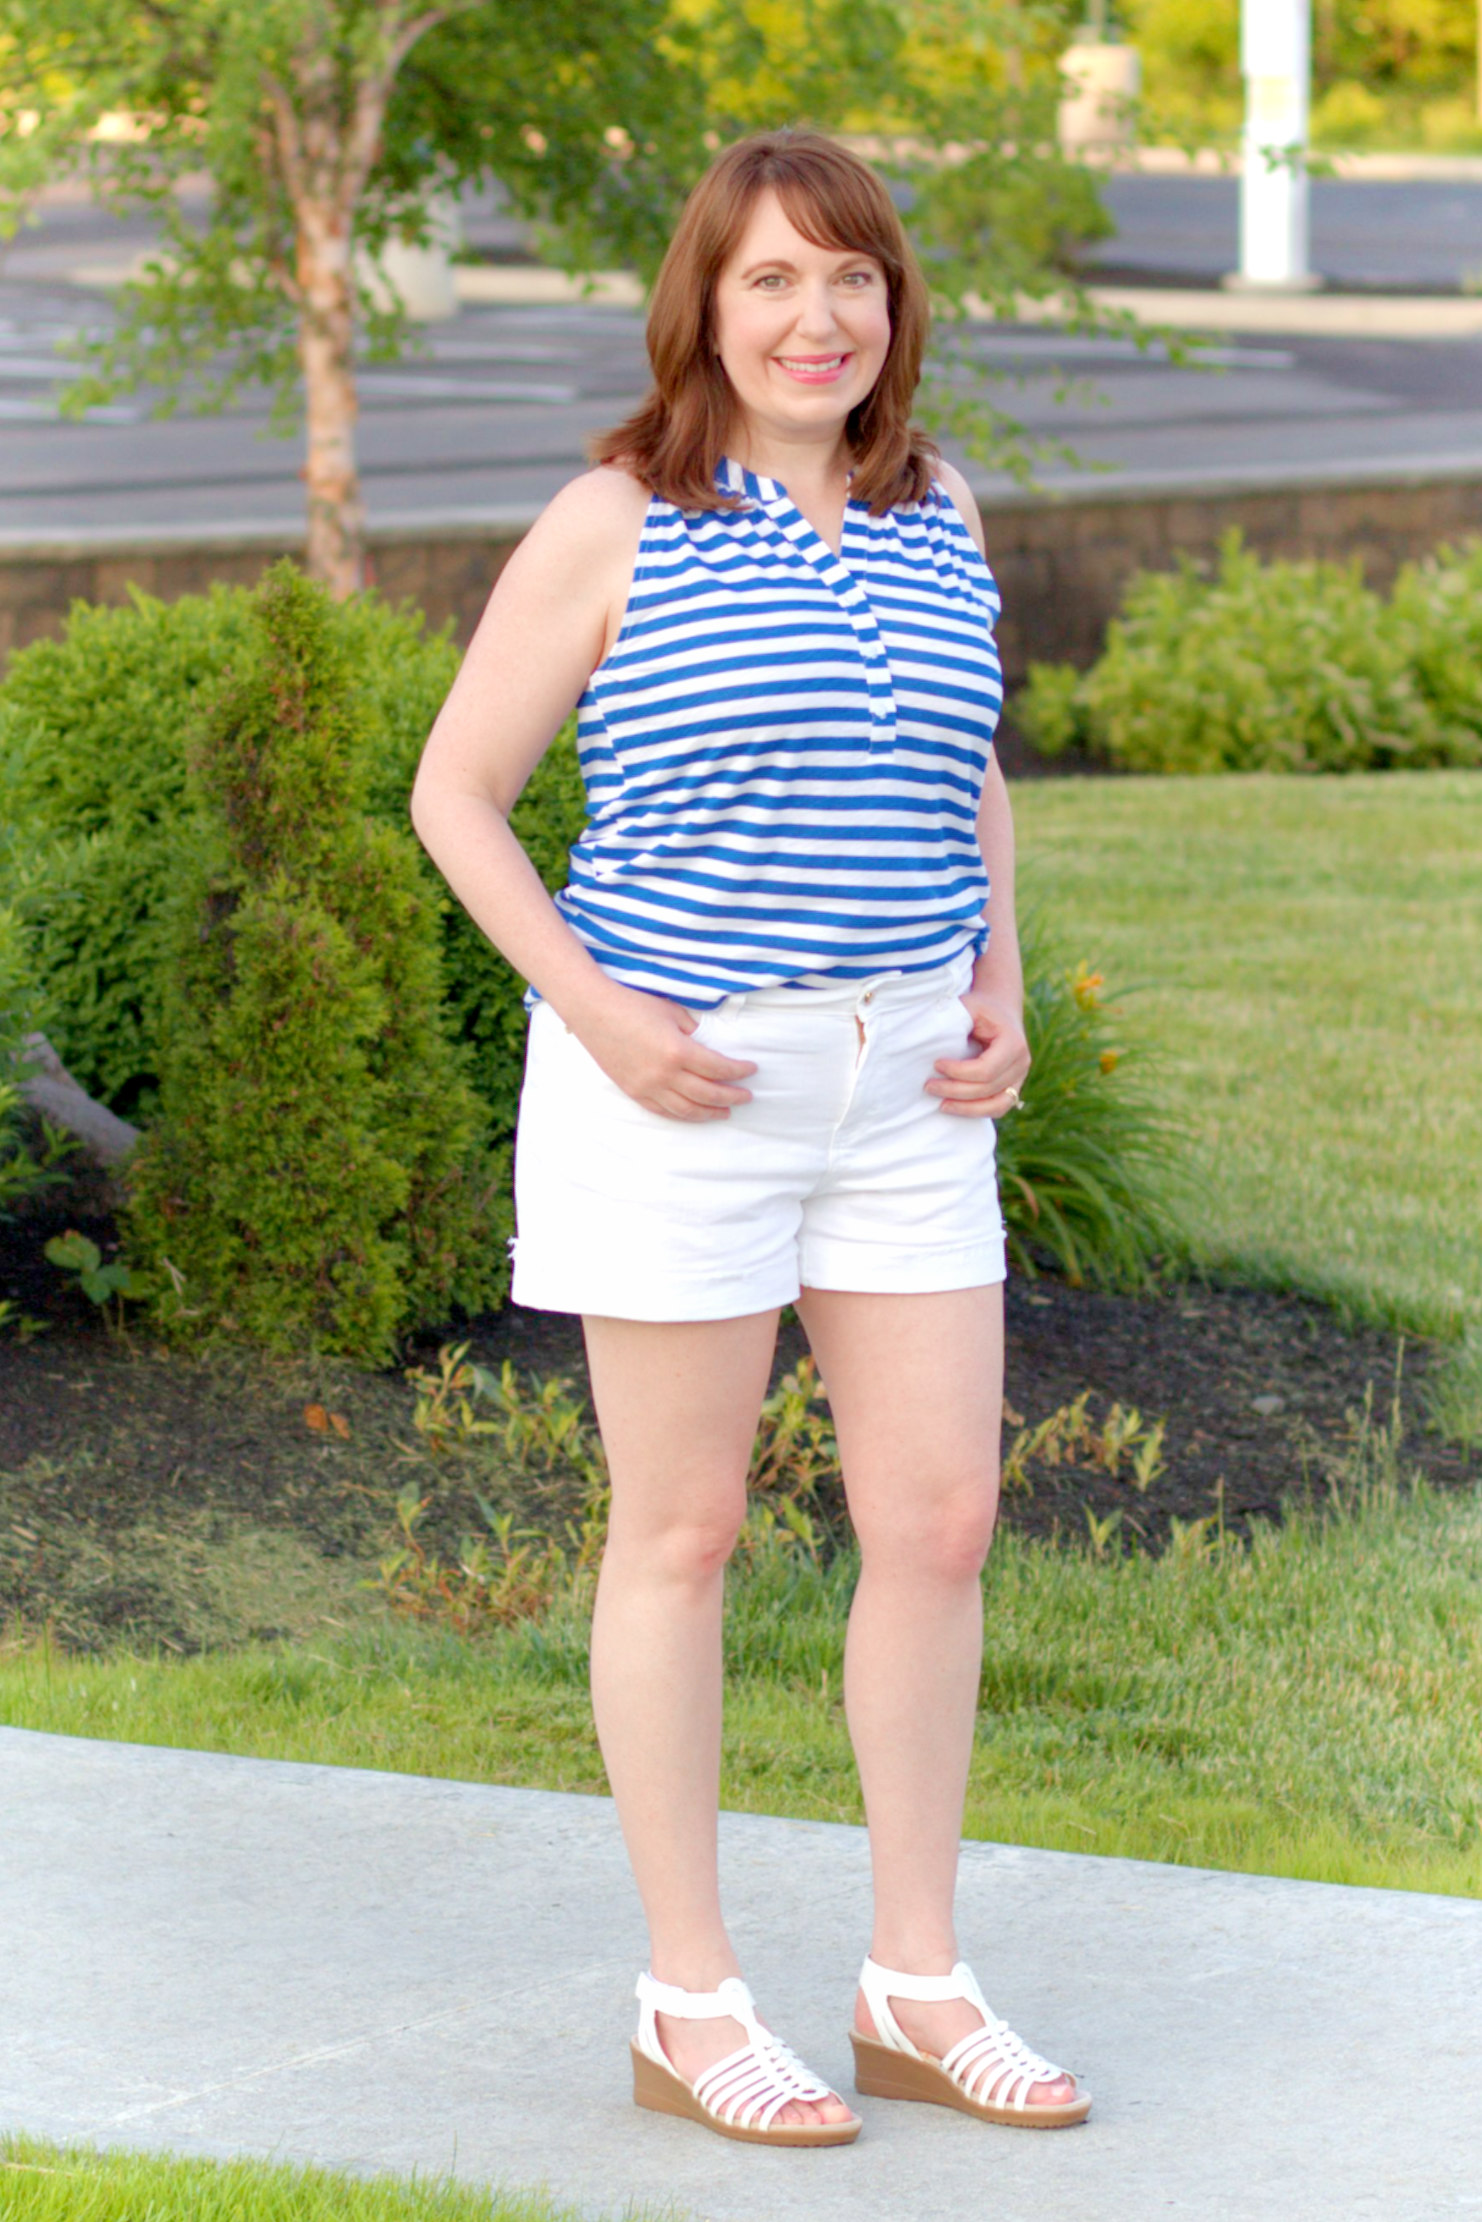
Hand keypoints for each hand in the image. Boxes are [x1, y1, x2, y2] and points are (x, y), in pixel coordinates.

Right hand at [569, 983, 756, 1122]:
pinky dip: (682, 1114)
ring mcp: (648, 1086)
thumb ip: (692, 1029)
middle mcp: (664, 1075)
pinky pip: (663, 1111)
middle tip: (746, 1097)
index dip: (738, 1071)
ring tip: (725, 1111)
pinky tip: (694, 1113)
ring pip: (686, 1109)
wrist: (593, 1011)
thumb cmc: (633, 1004)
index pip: (718, 1069)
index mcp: (678, 1051)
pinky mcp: (634, 1091)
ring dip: (709, 1112)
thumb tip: (704, 1043)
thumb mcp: (671, 1011)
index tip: (751, 1070)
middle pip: (707, 1094)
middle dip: (731, 1096)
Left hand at [925, 989, 1029, 1119]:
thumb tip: (930, 1038)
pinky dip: (977, 1112)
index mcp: (1013, 1043)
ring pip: (996, 1105)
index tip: (936, 1064)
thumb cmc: (980, 1008)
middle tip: (929, 1086)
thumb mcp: (969, 1006)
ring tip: (941, 1105)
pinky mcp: (1013, 1087)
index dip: (958, 1072)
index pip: (986, 1069)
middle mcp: (1021, 1063)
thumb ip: (955, 1019)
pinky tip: (955, 1107)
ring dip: (966, 1108)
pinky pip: (998, 1107)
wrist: (1000, 1009)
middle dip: (955, 1091)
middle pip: (988, 1088)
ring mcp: (1020, 1078)